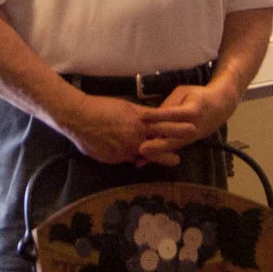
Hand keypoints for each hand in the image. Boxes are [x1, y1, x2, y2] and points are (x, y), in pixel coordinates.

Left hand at [57, 94, 179, 165]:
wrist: (80, 117)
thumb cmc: (86, 138)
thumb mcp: (102, 155)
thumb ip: (117, 157)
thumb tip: (125, 158)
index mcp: (127, 154)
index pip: (148, 157)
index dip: (161, 158)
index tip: (174, 159)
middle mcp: (136, 143)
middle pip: (159, 145)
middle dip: (173, 147)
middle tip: (187, 148)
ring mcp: (137, 126)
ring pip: (161, 129)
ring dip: (178, 129)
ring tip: (192, 128)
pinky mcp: (135, 112)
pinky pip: (154, 114)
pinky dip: (166, 114)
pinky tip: (175, 112)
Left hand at [138, 83, 237, 160]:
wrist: (219, 107)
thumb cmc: (198, 96)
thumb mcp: (183, 92)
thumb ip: (169, 103)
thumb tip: (153, 115)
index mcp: (191, 111)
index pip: (172, 114)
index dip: (157, 115)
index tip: (142, 116)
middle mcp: (192, 127)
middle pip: (172, 136)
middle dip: (156, 143)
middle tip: (141, 148)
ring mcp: (190, 137)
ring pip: (171, 146)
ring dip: (156, 153)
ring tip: (140, 158)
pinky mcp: (187, 143)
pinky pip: (172, 149)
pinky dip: (159, 155)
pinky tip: (145, 161)